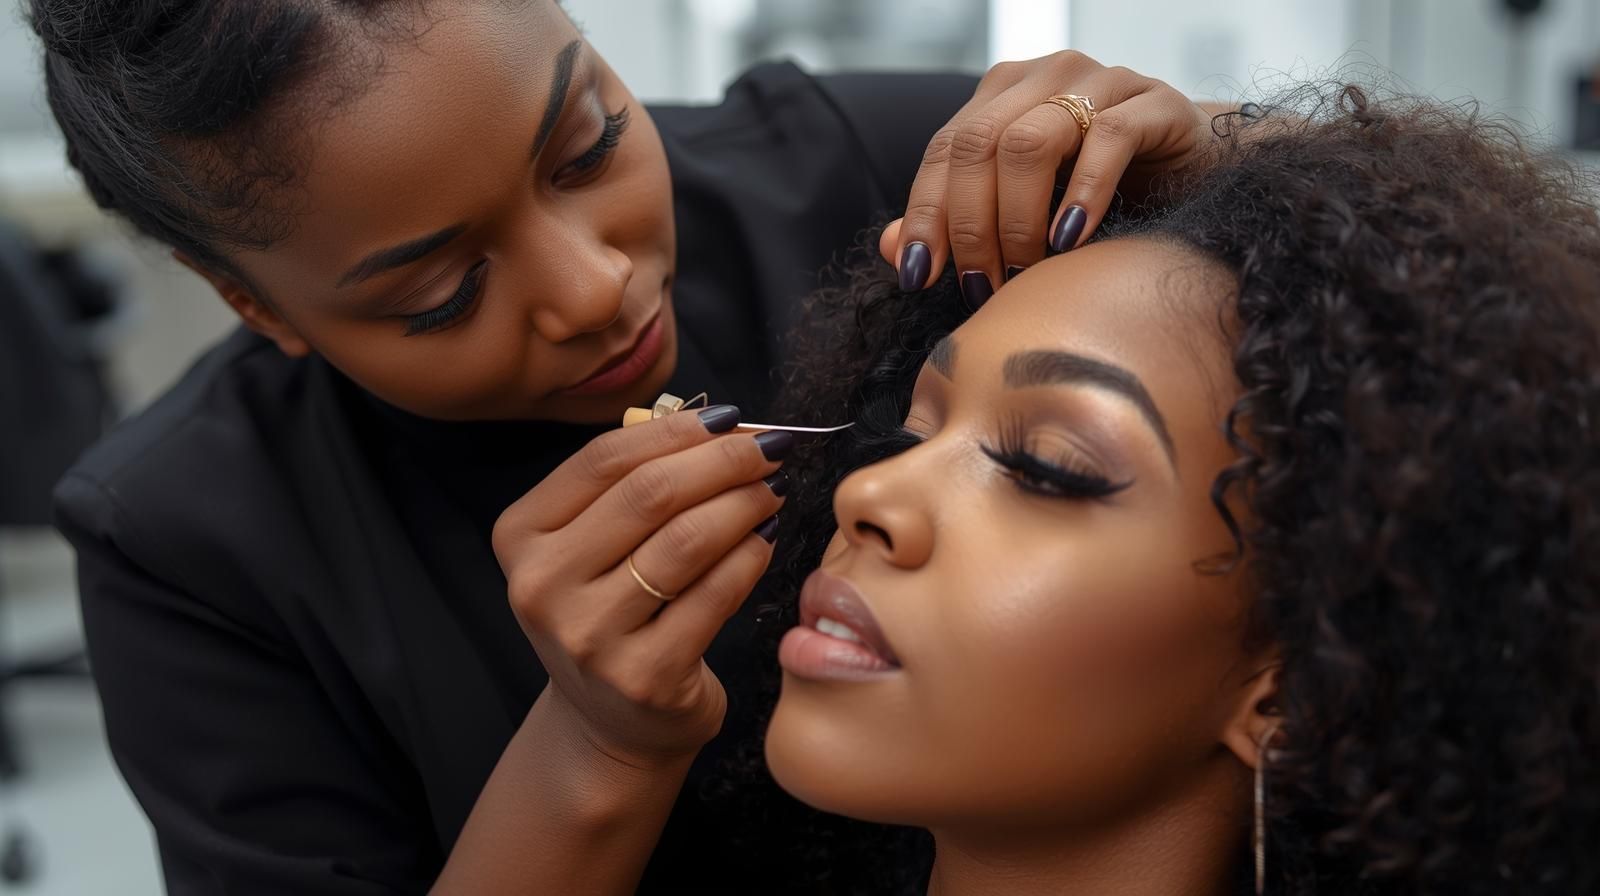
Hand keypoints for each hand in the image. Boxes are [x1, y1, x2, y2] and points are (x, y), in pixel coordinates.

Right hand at [492, 406, 787, 764]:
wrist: (610, 723)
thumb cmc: (612, 613)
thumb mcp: (593, 546)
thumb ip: (633, 485)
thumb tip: (720, 426)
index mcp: (521, 536)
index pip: (604, 460)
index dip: (676, 431)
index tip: (729, 418)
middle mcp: (543, 585)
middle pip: (649, 494)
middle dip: (721, 461)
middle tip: (768, 448)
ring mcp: (590, 636)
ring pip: (686, 541)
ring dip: (742, 504)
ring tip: (770, 490)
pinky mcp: (645, 677)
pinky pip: (714, 596)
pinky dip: (750, 557)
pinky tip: (765, 540)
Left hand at [882, 51, 1216, 305]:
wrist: (1200, 175)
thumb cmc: (1105, 195)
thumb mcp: (1024, 212)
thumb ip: (957, 223)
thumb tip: (892, 249)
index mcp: (1003, 94)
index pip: (944, 150)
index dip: (925, 214)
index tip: (918, 276)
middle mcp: (1046, 76)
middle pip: (978, 145)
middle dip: (970, 226)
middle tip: (980, 286)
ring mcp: (1102, 81)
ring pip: (1030, 141)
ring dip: (1018, 219)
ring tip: (1025, 272)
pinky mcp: (1154, 102)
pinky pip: (1106, 140)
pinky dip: (1081, 196)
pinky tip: (1070, 242)